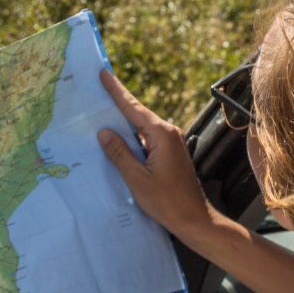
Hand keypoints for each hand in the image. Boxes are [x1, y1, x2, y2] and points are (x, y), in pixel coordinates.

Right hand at [96, 68, 212, 235]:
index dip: (116, 90)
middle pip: (137, 114)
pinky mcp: (170, 153)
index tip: (104, 74)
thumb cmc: (167, 202)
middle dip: (117, 102)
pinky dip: (131, 137)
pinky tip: (118, 140)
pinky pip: (146, 139)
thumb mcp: (137, 178)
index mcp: (162, 135)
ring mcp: (171, 143)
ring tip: (102, 113)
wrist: (194, 218)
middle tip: (98, 87)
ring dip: (123, 122)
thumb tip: (104, 132)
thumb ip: (119, 153)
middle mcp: (169, 133)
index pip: (133, 108)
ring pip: (141, 127)